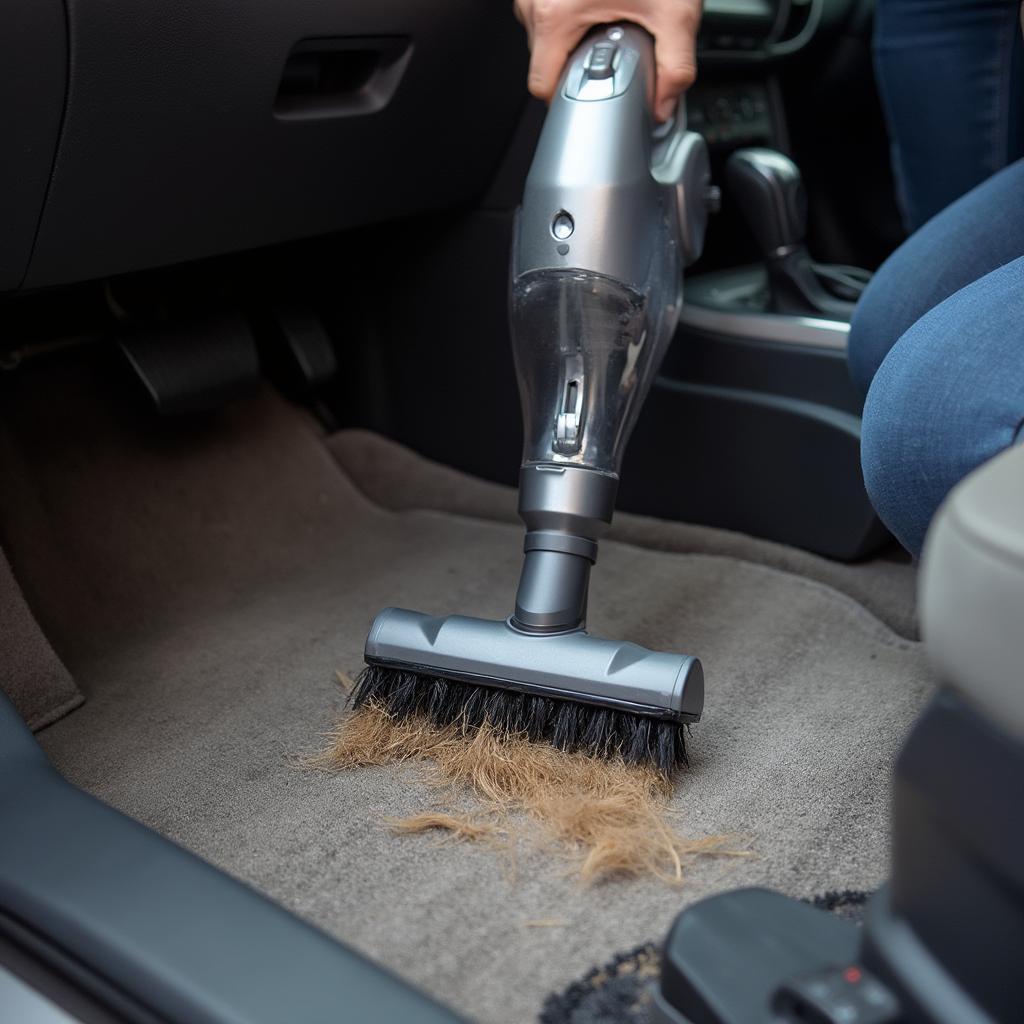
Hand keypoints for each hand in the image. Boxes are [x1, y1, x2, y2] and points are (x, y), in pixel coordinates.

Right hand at [513, 0, 701, 121]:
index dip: (568, 98)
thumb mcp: (675, 12)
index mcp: (554, 17)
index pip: (542, 86)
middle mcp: (534, 1)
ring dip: (574, 36)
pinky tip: (598, 1)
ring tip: (607, 16)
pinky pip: (546, 8)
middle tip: (612, 45)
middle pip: (544, 60)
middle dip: (577, 62)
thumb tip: (665, 104)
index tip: (590, 97)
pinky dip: (571, 12)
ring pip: (544, 34)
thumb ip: (675, 67)